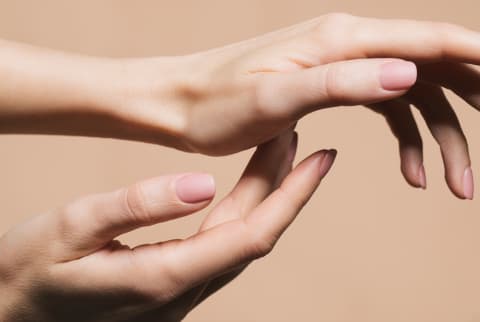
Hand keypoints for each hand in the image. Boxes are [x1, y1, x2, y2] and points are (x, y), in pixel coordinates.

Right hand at [0, 130, 335, 321]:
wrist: (9, 314)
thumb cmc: (29, 273)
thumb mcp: (71, 230)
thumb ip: (137, 206)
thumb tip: (202, 183)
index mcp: (164, 279)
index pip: (252, 234)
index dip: (292, 194)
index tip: (320, 157)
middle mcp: (183, 293)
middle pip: (254, 234)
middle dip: (285, 186)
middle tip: (303, 139)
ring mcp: (180, 295)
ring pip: (240, 239)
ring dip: (265, 195)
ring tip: (279, 151)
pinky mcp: (171, 288)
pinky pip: (221, 246)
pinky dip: (241, 211)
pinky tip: (245, 188)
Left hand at [118, 14, 479, 198]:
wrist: (179, 103)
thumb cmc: (215, 103)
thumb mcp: (273, 97)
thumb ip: (339, 82)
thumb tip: (407, 73)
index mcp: (340, 41)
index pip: (429, 40)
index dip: (478, 59)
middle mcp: (346, 45)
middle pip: (432, 65)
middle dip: (471, 103)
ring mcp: (339, 66)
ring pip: (411, 95)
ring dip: (439, 137)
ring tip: (455, 184)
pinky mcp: (327, 87)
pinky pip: (382, 108)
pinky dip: (404, 139)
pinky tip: (410, 171)